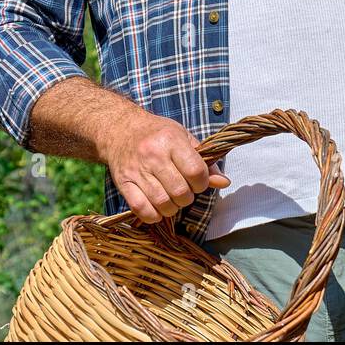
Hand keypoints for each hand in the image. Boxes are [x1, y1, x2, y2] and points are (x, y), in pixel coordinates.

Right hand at [100, 106, 230, 222]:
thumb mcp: (183, 137)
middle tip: (184, 190)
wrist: (121, 128)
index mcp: (171, 140)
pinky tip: (158, 208)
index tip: (198, 181)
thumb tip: (224, 182)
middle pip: (181, 191)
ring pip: (163, 203)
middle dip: (188, 197)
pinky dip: (153, 215)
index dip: (203, 182)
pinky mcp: (123, 183)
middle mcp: (153, 155)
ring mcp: (136, 170)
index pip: (196, 171)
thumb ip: (204, 161)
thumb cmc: (158, 133)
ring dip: (173, 208)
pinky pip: (141, 209)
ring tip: (172, 198)